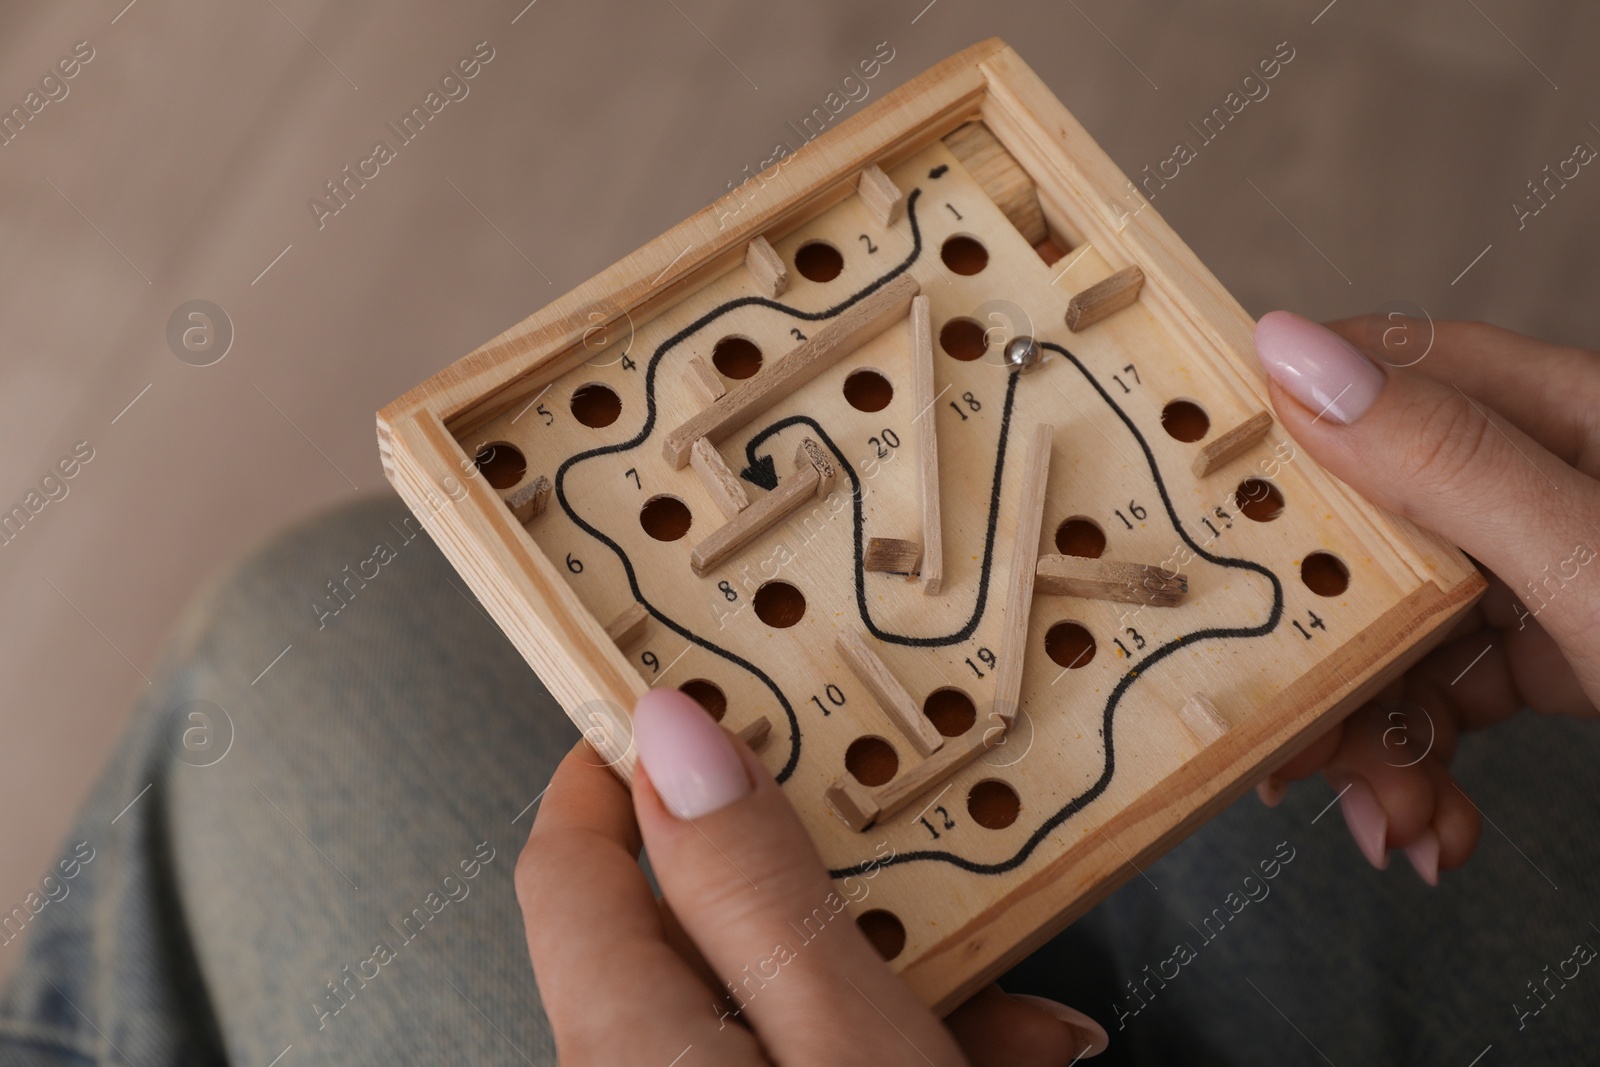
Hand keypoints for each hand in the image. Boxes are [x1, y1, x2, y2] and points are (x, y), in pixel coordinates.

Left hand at [516, 688, 1107, 1064]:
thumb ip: (756, 892)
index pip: (569, 855)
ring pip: (776, 993)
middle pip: (700, 921)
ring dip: (894, 971)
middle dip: (828, 878)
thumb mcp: (849, 1044)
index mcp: (627, 1040)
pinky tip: (1002, 1043)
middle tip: (917, 838)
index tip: (702, 690)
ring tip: (1014, 994)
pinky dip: (896, 1038)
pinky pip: (809, 1052)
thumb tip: (673, 734)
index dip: (628, 758)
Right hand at [1250, 311, 1599, 882]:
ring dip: (1376, 729)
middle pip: (1386, 524)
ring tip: (1387, 824)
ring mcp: (1564, 573)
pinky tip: (1426, 826)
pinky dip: (1430, 759)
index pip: (1394, 373)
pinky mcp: (1572, 654)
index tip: (1205, 497)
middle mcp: (1562, 485)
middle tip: (1287, 728)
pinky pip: (1462, 688)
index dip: (1289, 424)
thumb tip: (1295, 351)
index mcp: (1582, 418)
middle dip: (1330, 637)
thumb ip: (1452, 466)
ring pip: (1412, 620)